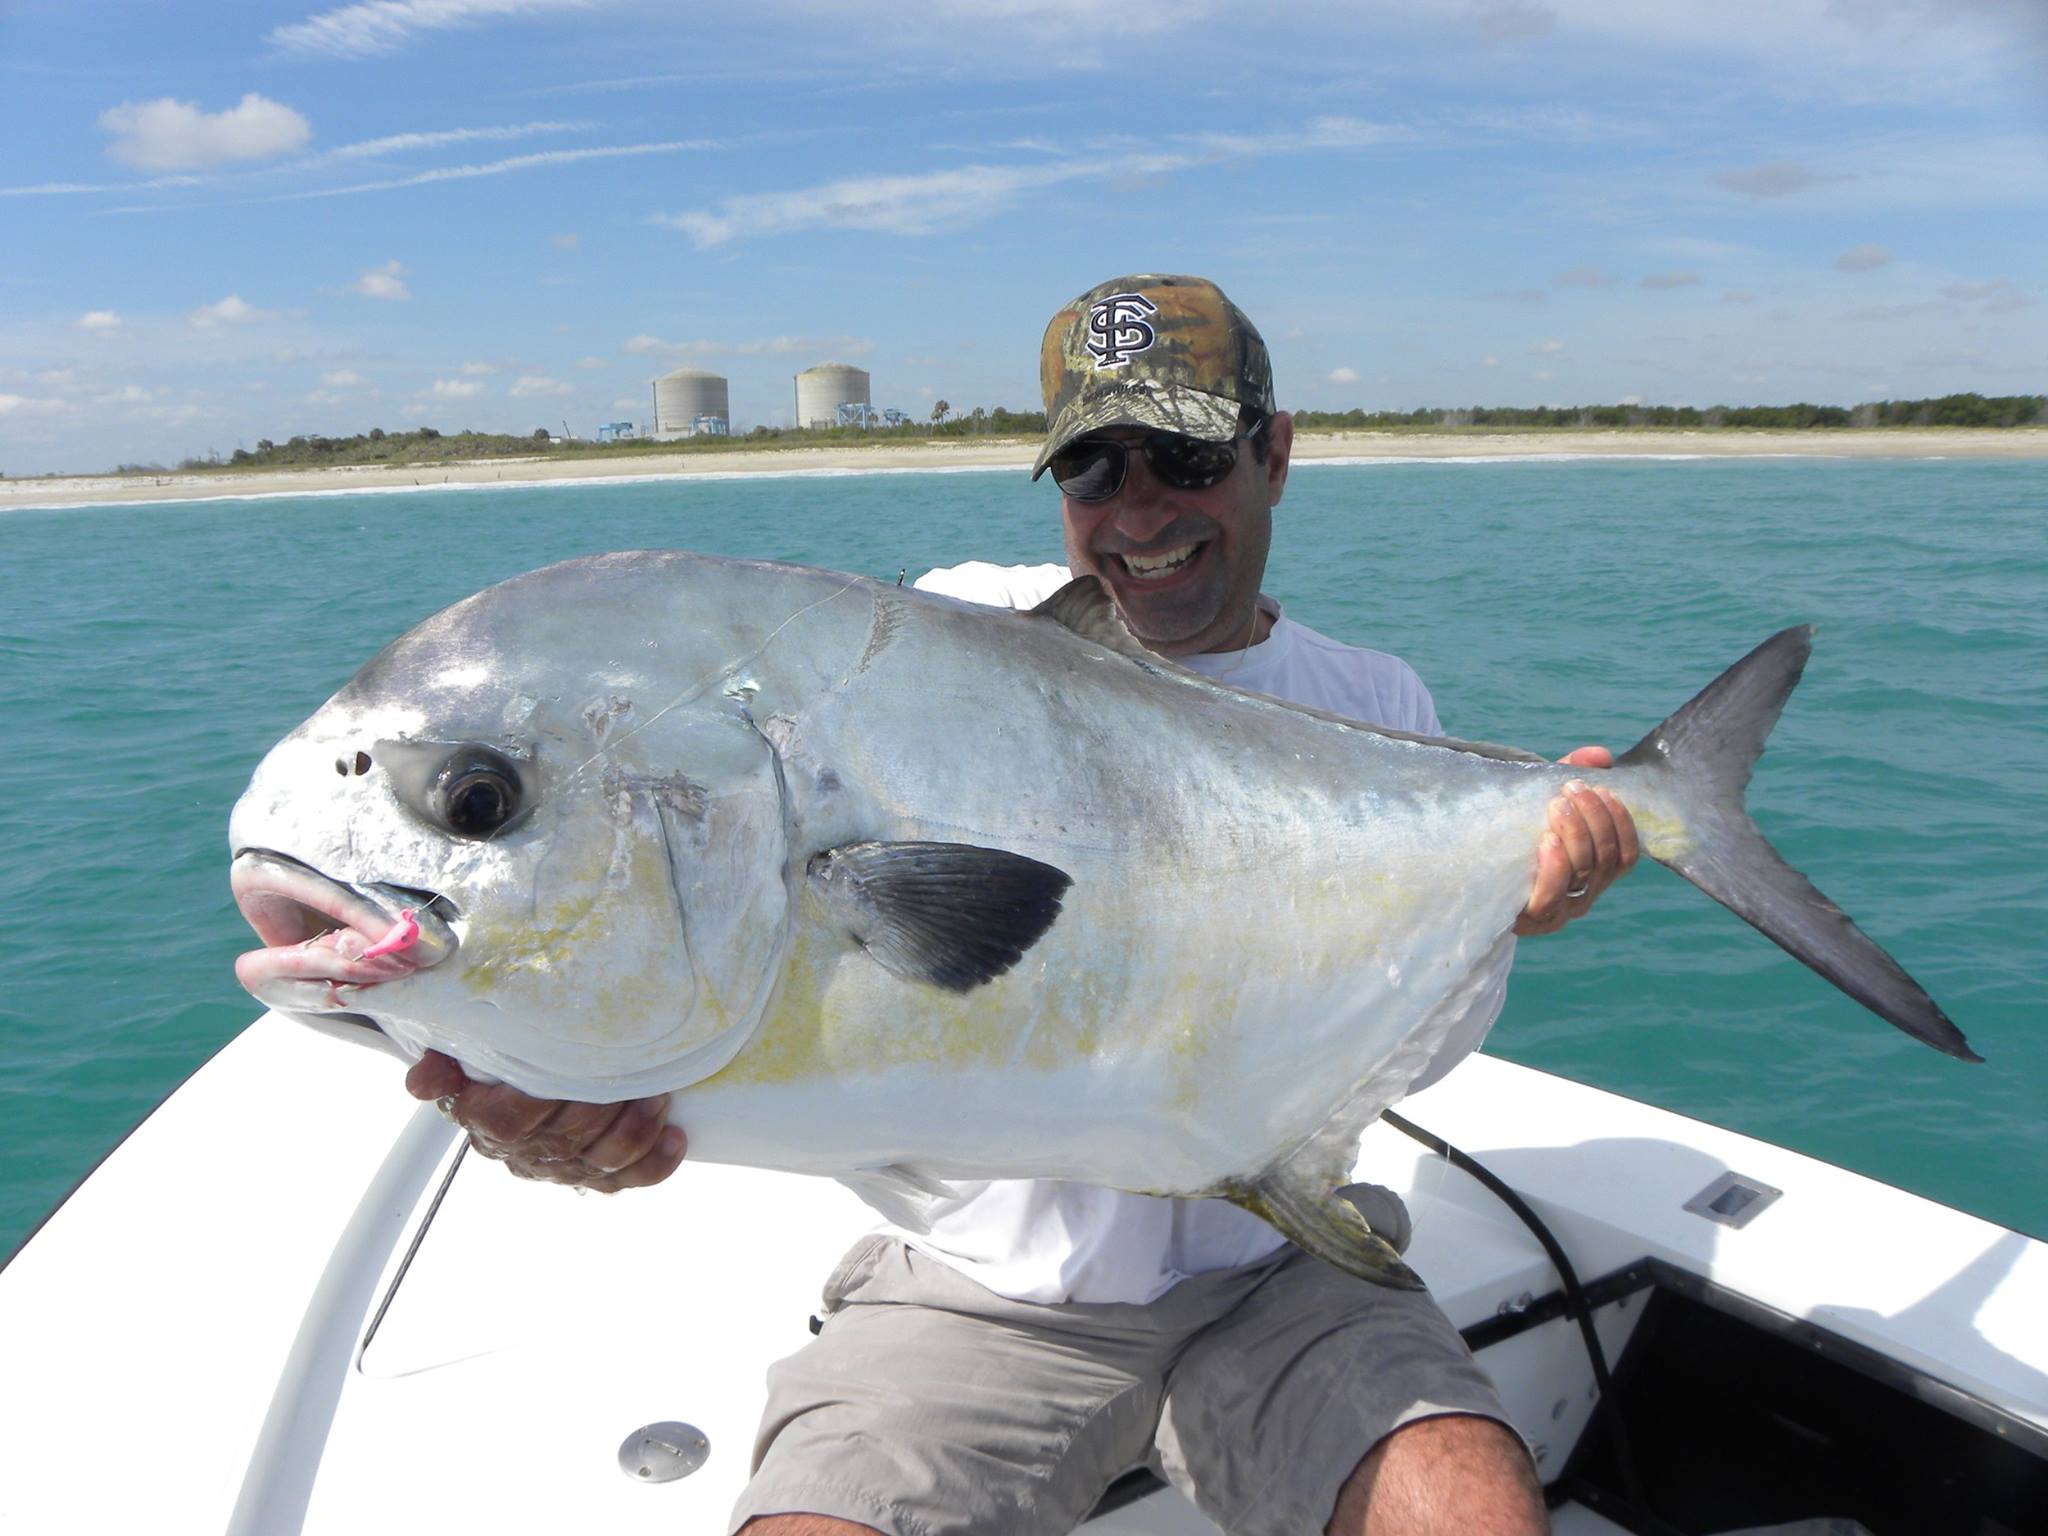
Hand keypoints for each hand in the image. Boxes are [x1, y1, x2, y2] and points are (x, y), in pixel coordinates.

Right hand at [405, 1050, 686, 1192]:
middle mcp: (525, 1152)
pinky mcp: (597, 1176)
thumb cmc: (492, 1061)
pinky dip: (656, 1164)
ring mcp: (563, 1168)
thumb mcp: (458, 1054)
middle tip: (631, 1075)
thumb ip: (440, 1066)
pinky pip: (629, 1180)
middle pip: (566, 1140)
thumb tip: (424, 1080)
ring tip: (657, 1098)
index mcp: (486, 1122)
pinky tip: (676, 1138)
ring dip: (635, 1132)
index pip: (510, 1121)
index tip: (567, 1069)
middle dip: (602, 1109)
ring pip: (602, 1163)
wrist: (513, 1082)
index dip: (540, 1101)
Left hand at [1513, 746, 1638, 936]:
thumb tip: (1600, 755)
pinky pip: (1552, 895)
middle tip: (1573, 789)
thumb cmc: (1518, 838)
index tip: (1603, 790)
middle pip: (1603, 859)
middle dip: (1593, 819)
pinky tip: (1548, 840)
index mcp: (1596, 873)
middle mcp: (1585, 894)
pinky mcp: (1533, 918)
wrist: (1473, 879)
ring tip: (1558, 805)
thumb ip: (1571, 776)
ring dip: (1575, 835)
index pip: (1625, 854)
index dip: (1621, 823)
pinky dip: (1555, 866)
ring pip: (1582, 873)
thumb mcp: (1543, 805)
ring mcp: (1562, 909)